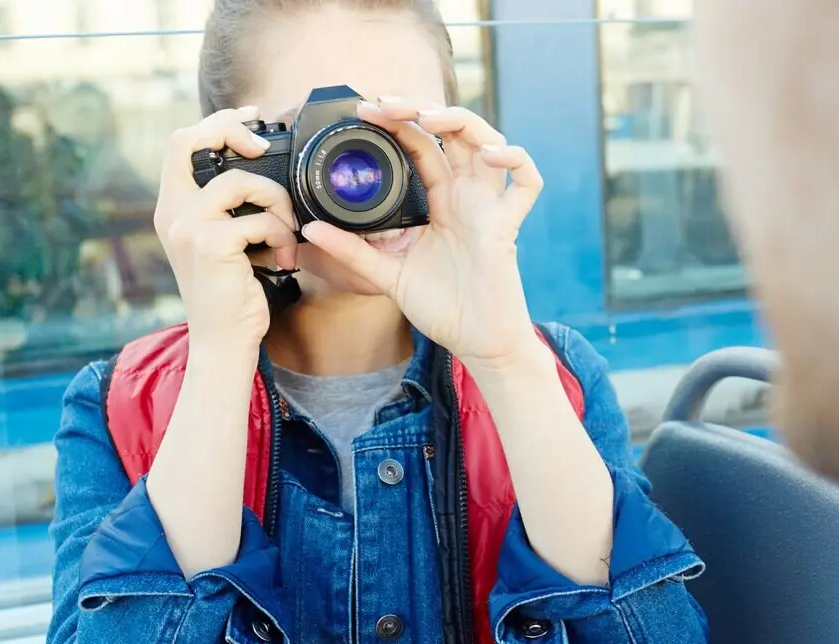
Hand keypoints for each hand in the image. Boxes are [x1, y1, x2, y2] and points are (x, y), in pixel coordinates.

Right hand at [154, 106, 299, 353]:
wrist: (225, 342)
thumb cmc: (233, 295)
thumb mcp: (225, 245)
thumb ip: (230, 210)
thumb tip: (263, 171)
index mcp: (173, 209)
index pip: (180, 143)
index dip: (216, 122)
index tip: (250, 119)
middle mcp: (171, 213)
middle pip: (190, 140)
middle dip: (232, 131)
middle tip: (266, 146)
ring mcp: (187, 226)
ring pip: (241, 181)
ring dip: (277, 203)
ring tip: (286, 236)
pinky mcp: (211, 243)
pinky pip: (260, 219)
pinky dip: (282, 237)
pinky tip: (284, 260)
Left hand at [300, 100, 544, 369]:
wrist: (474, 343)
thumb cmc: (440, 309)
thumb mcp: (387, 275)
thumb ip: (352, 251)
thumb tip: (310, 228)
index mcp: (440, 202)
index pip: (421, 146)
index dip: (398, 123)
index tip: (366, 112)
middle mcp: (466, 197)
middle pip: (453, 133)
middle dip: (422, 108)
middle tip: (387, 103)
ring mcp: (489, 208)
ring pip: (489, 143)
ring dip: (461, 122)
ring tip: (429, 118)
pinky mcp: (508, 226)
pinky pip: (528, 184)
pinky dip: (516, 161)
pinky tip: (492, 156)